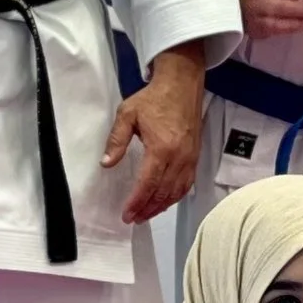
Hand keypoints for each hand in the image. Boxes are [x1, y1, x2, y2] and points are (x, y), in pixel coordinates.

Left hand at [104, 44, 205, 224]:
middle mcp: (178, 157)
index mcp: (161, 149)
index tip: (126, 214)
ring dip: (161, 206)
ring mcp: (189, 158)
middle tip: (134, 218)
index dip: (136, 203)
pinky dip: (175, 197)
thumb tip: (106, 163)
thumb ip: (116, 140)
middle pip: (162, 193)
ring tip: (146, 214)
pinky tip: (165, 201)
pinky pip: (187, 184)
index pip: (147, 185)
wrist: (182, 84)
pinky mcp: (195, 156)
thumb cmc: (155, 98)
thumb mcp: (127, 114)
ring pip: (176, 192)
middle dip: (147, 209)